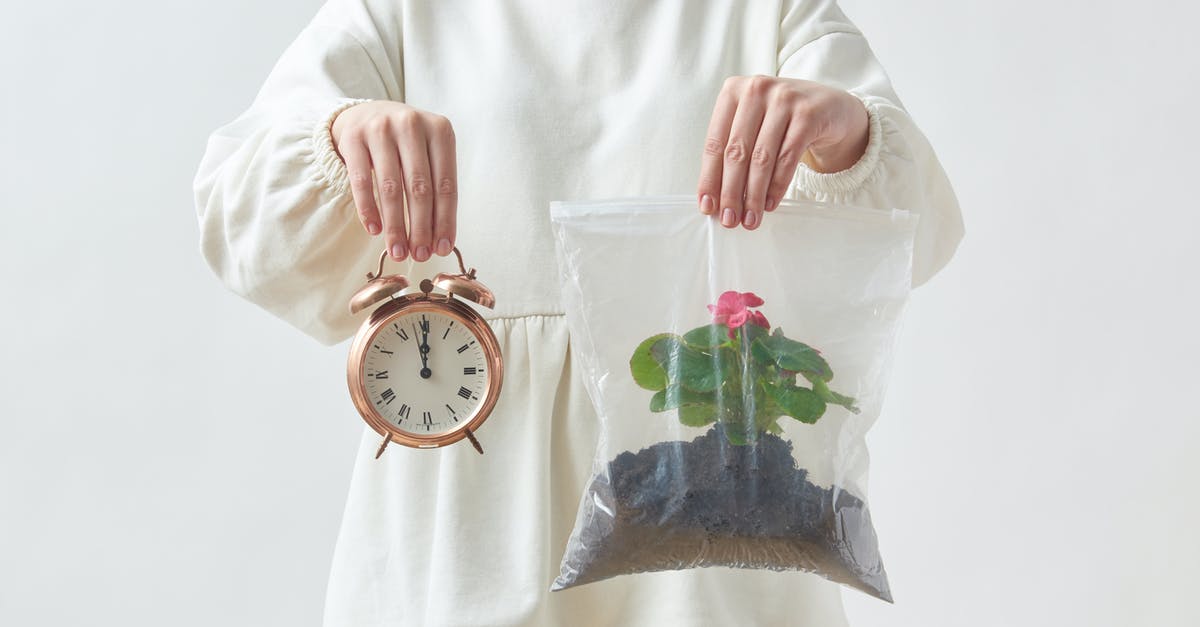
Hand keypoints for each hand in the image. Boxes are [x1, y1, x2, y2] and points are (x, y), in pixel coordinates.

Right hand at [331, 101, 457, 261]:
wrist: (367, 114)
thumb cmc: (406, 143)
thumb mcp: (429, 154)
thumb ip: (436, 188)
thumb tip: (440, 240)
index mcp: (440, 130)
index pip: (446, 184)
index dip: (445, 220)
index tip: (442, 248)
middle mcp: (412, 125)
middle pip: (419, 188)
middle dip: (421, 228)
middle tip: (419, 256)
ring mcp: (381, 128)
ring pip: (390, 187)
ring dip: (395, 225)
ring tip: (398, 251)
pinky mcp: (354, 137)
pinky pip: (362, 182)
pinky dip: (368, 210)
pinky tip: (375, 230)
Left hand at [697, 75, 869, 230]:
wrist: (831, 107)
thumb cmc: (783, 120)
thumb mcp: (754, 125)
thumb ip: (734, 152)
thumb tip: (716, 199)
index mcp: (733, 91)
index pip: (715, 143)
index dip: (709, 179)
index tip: (707, 207)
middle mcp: (756, 90)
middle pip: (737, 152)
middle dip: (731, 192)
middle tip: (729, 220)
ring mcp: (784, 99)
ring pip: (762, 158)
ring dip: (754, 195)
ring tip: (750, 219)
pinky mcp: (808, 114)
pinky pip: (788, 158)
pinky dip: (777, 186)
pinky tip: (770, 204)